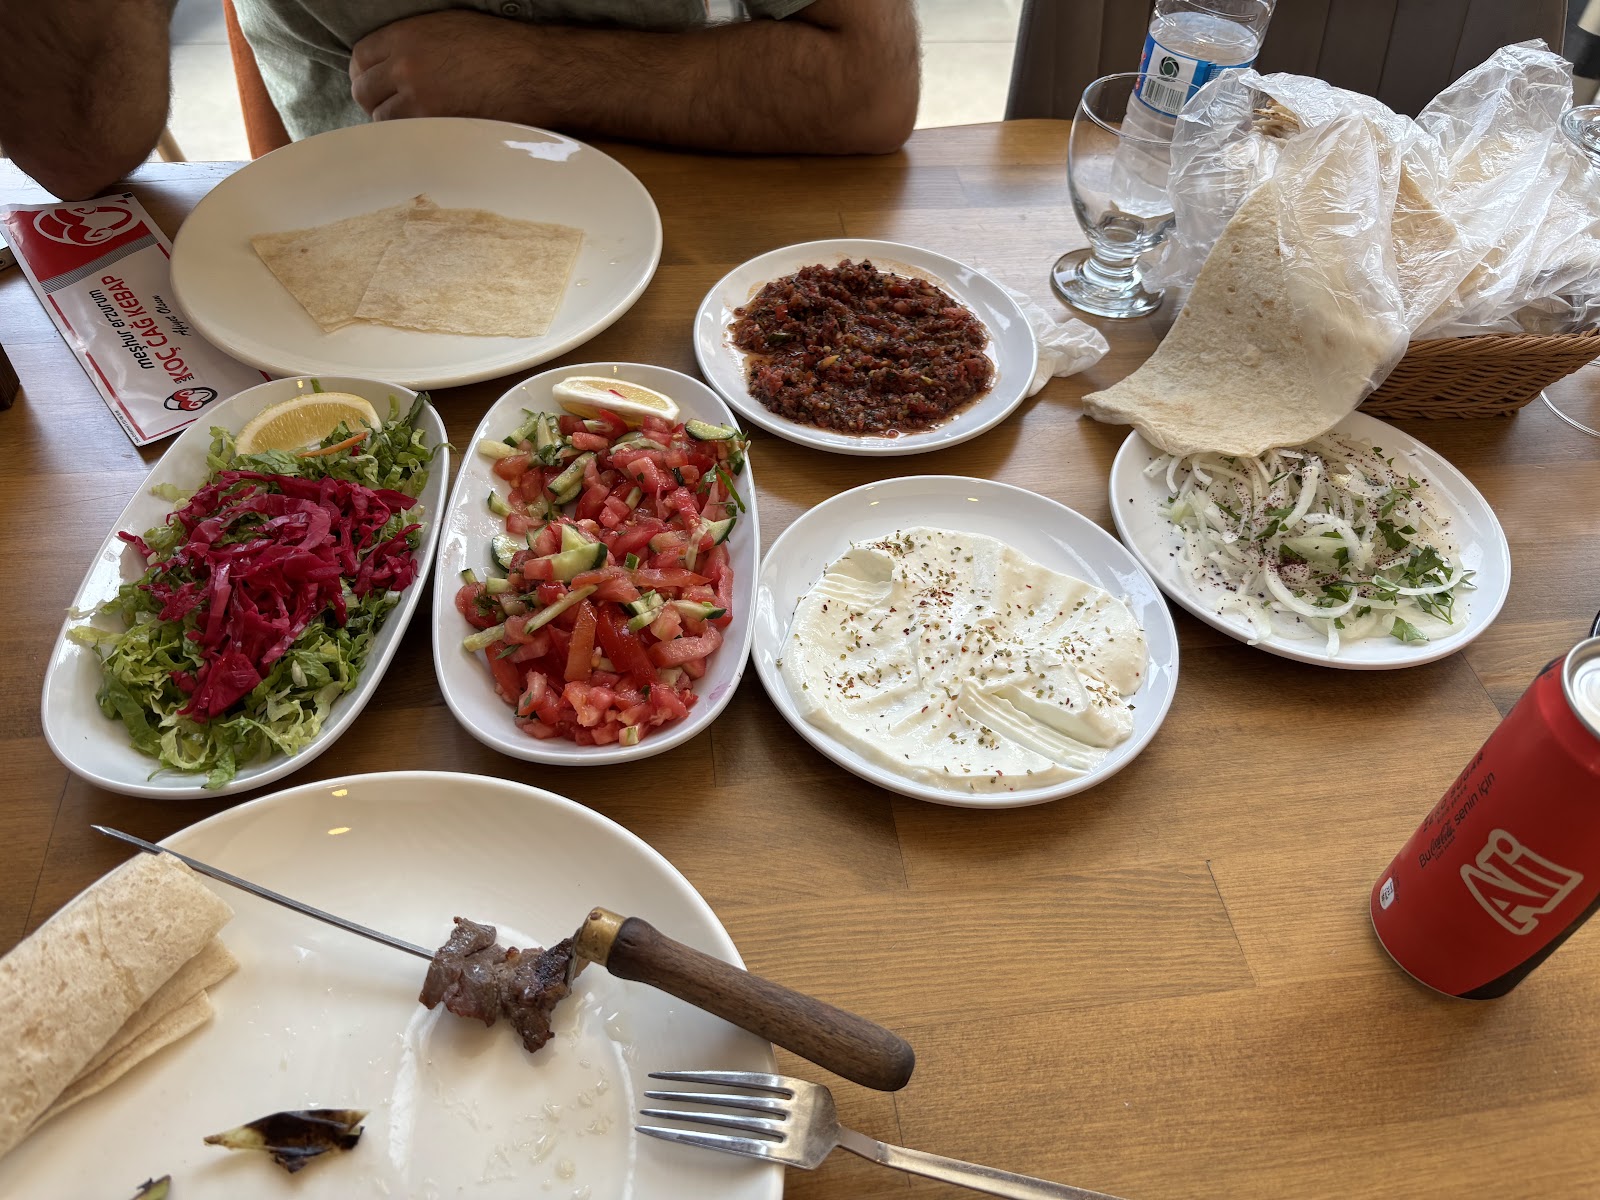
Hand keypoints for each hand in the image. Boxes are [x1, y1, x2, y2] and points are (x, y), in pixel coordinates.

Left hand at [350, 11, 540, 122]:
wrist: (533, 73)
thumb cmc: (498, 47)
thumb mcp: (446, 27)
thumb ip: (411, 42)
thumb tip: (391, 60)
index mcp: (406, 38)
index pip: (361, 58)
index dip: (364, 73)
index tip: (373, 82)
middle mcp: (406, 70)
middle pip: (365, 92)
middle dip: (373, 99)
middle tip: (387, 106)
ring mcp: (420, 103)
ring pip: (384, 120)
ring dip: (393, 122)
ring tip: (411, 122)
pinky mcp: (438, 129)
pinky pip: (408, 139)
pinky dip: (411, 138)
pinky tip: (424, 134)